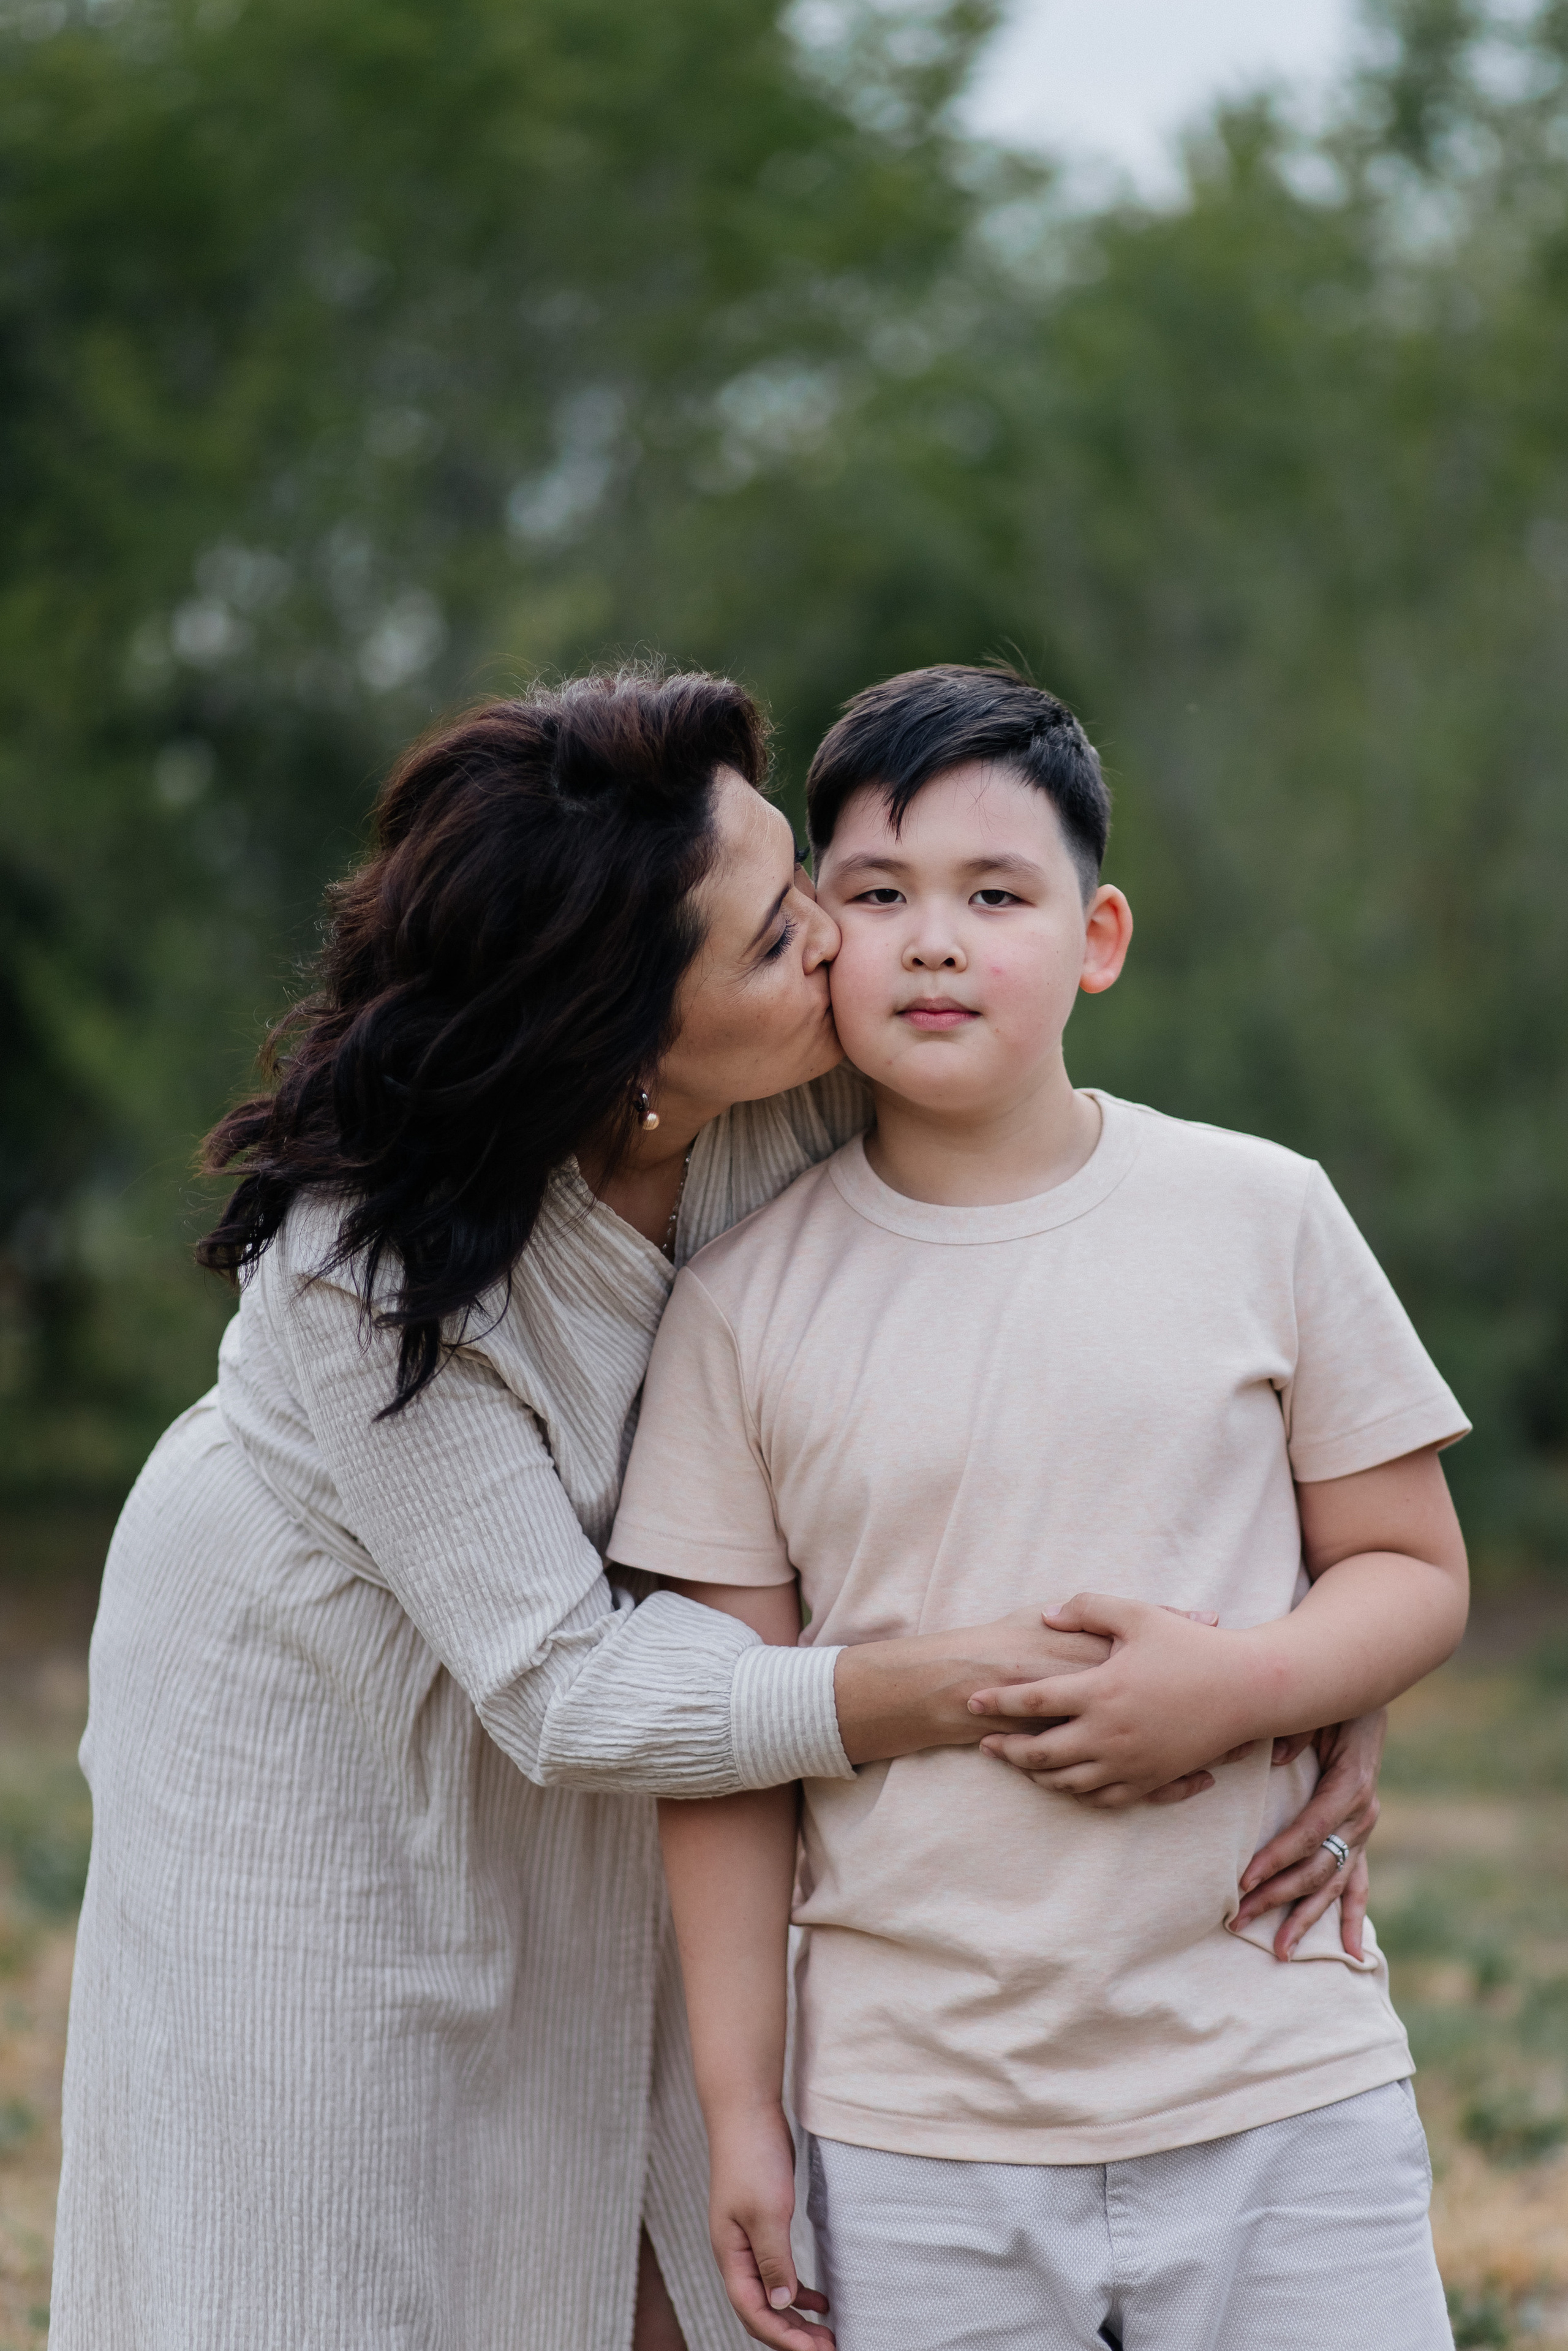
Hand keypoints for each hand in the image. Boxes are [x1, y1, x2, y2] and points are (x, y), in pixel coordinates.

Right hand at [707, 2103, 833, 2350]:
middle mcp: (735, 2253)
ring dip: (796, 2318)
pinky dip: (798, 2291)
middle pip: (760, 2310)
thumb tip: (782, 2302)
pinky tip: (820, 2299)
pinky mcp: (762, 2224)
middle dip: (792, 2336)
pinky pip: (778, 2272)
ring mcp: (747, 2239)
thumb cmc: (753, 2157)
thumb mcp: (768, 2211)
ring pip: (769, 2294)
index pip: (753, 2312)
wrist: (746, 2111)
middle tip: (830, 2349)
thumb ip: (774, 2258)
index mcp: (730, 2254)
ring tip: (827, 2334)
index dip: (783, 2338)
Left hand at [971, 1594, 1257, 1808]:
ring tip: (1020, 1762)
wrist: (1249, 1689)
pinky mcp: (1153, 1780)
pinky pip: (1105, 1799)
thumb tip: (1046, 1616)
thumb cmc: (1193, 1645)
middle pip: (1041, 1753)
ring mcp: (1132, 1763)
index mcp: (1101, 1691)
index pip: (1033, 1701)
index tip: (971, 1700)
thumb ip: (1086, 1609)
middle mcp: (1111, 1734)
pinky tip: (1067, 1783)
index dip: (997, 1702)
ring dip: (1037, 1775)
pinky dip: (1078, 1794)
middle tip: (985, 1742)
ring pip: (1069, 1783)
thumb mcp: (1138, 1614)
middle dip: (1007, 1749)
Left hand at [1230, 1710, 1384, 1959]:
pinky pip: (1358, 1883)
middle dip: (1277, 1895)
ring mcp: (1362, 1830)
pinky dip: (1352, 1917)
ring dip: (1305, 1918)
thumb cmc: (1332, 1702)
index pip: (1309, 1832)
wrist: (1364, 1695)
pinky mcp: (1359, 1836)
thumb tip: (1276, 1759)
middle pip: (1317, 1867)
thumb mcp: (1317, 1708)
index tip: (1245, 1879)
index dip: (1278, 1858)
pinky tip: (1351, 1954)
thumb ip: (1297, 1733)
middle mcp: (1362, 1815)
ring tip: (1279, 1951)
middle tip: (1239, 1919)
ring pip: (1333, 1883)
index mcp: (1350, 1786)